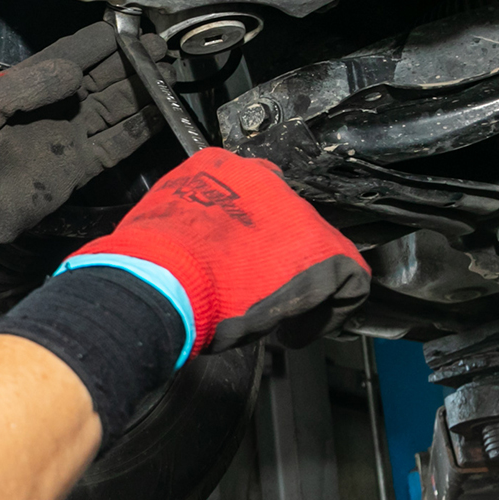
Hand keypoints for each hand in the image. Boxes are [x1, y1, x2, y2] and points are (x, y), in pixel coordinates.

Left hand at [0, 21, 156, 283]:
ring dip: (140, 90)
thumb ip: (21, 88)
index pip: (69, 56)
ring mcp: (69, 137)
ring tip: (167, 72)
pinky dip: (139, 128)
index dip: (97, 44)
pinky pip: (116, 143)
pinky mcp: (80, 167)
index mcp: (25, 88)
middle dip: (129, 61)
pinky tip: (160, 112)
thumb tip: (73, 71)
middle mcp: (54, 108)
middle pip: (100, 78)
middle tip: (158, 47)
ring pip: (114, 106)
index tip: (125, 31)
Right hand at [62, 147, 369, 352]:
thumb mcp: (165, 225)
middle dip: (277, 260)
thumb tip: (196, 249)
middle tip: (259, 293)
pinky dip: (327, 310)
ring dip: (300, 282)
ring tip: (279, 318)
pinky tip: (294, 332)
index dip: (253, 236)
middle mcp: (263, 179)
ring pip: (317, 246)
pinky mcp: (320, 249)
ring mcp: (295, 212)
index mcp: (218, 167)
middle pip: (288, 219)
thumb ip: (191, 227)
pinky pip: (345, 280)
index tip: (245, 263)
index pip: (254, 195)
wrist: (162, 277)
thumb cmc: (152, 261)